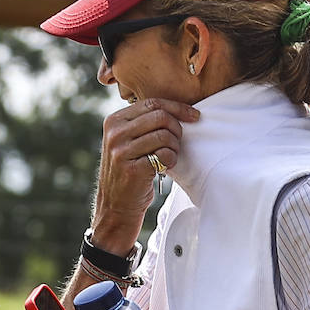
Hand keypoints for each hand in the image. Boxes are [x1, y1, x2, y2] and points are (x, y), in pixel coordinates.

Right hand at [91, 98, 199, 249]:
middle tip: (177, 144)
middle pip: (161, 117)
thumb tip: (181, 110)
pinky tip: (164, 168)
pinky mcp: (132, 169)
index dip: (178, 108)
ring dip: (174, 147)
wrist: (116, 206)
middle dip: (177, 129)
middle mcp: (114, 134)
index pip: (152, 103)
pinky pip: (164, 155)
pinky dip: (171, 160)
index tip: (195, 116)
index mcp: (114, 121)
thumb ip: (145, 123)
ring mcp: (120, 152)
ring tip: (168, 158)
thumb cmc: (130, 171)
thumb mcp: (128, 141)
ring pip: (164, 136)